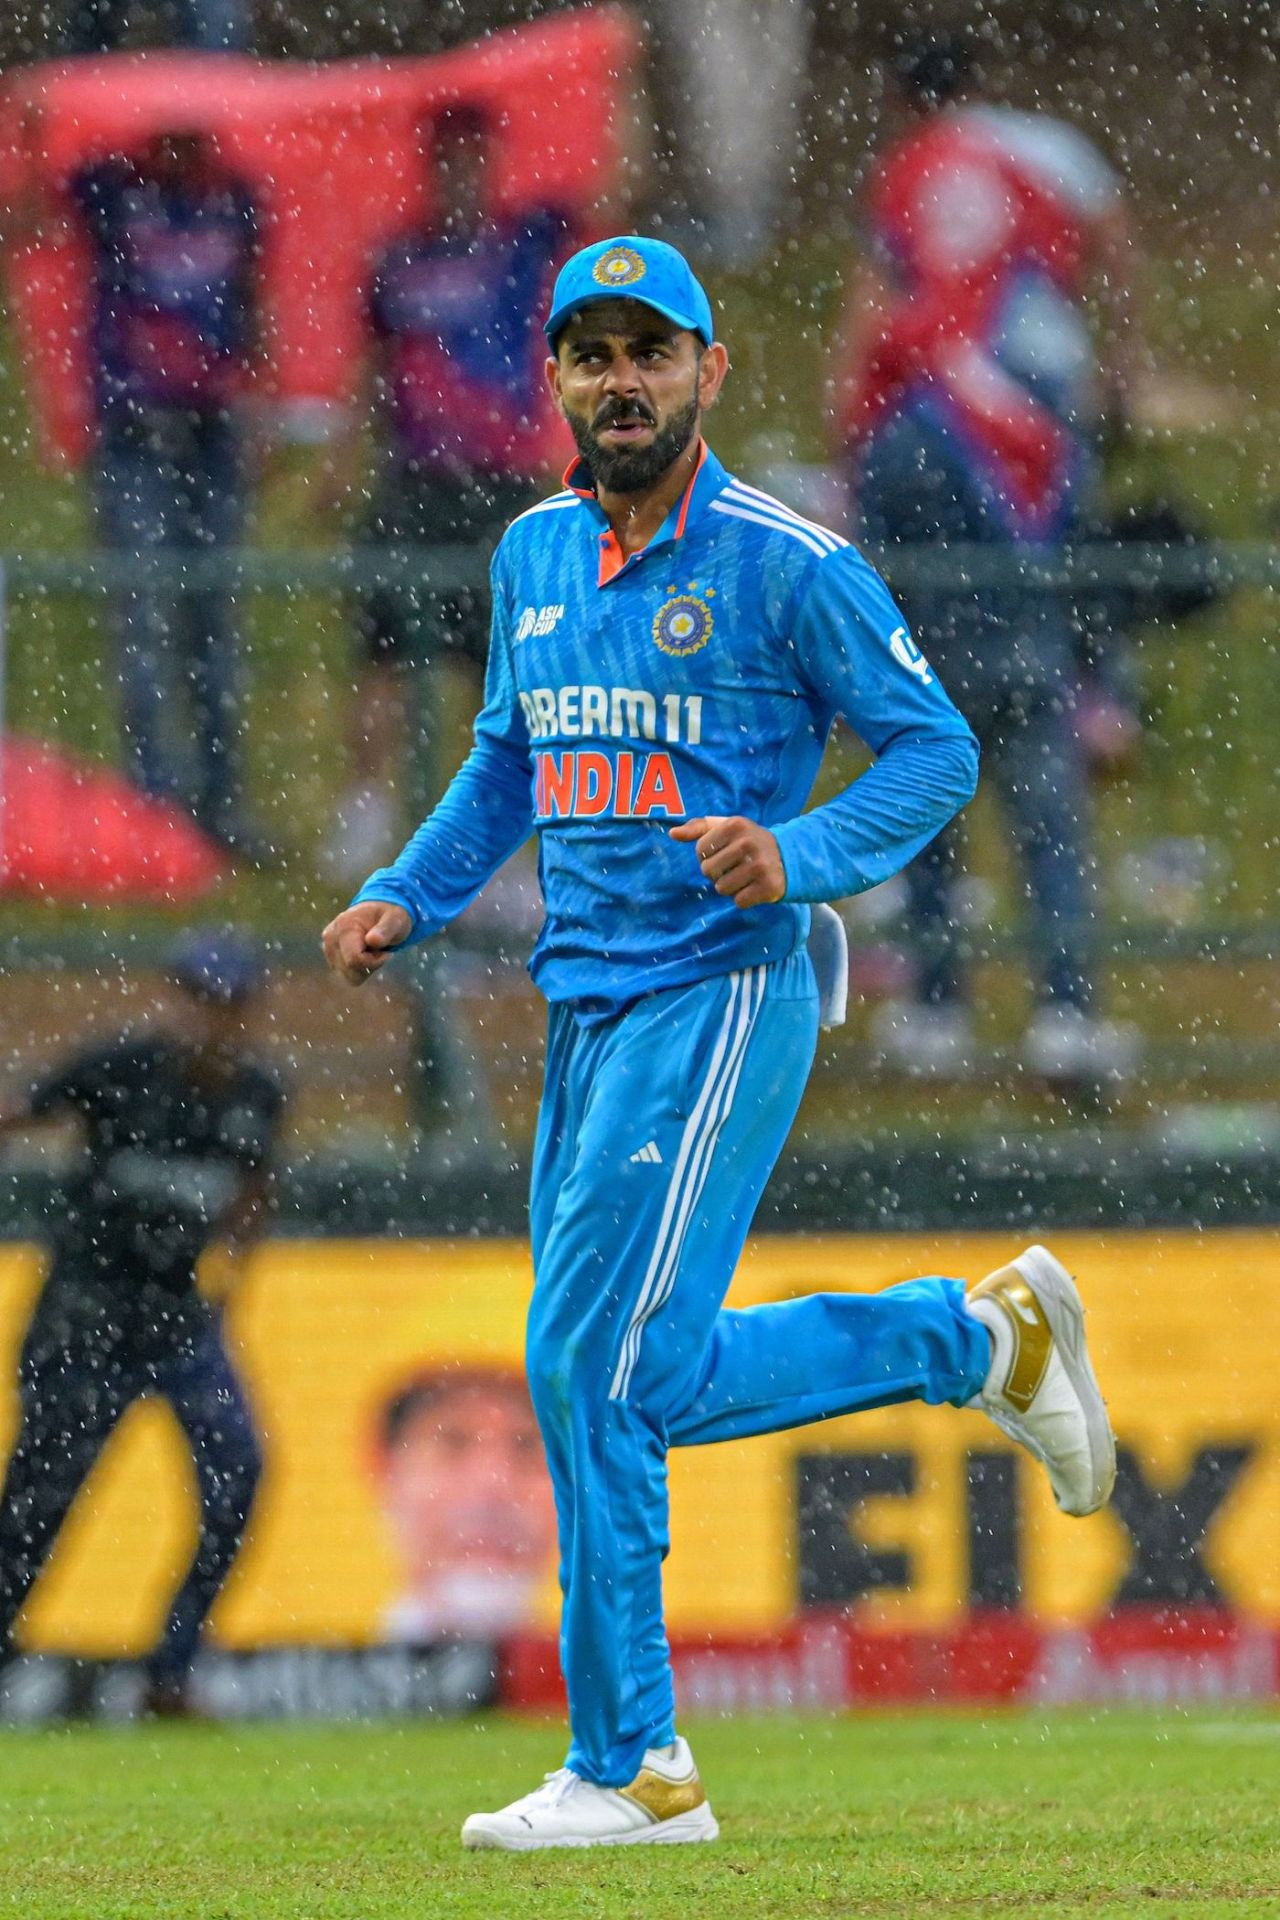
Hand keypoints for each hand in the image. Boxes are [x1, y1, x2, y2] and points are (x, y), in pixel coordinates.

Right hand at [321, 900, 411, 983]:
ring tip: (371, 950)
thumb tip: (372, 940)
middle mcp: (331, 938)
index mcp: (345, 927)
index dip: (374, 962)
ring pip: (348, 976)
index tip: (385, 951)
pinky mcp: (330, 955)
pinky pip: (346, 975)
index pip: (354, 960)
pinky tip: (364, 954)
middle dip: (369, 966)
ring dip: (364, 968)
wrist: (378, 910)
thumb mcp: (395, 919)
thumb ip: (386, 929)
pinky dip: (359, 969)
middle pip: (350, 972)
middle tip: (378, 950)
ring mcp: (328, 948)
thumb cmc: (389, 915)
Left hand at [669, 815, 785, 909]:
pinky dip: (744, 898)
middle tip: (735, 867)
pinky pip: (739, 901)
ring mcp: (759, 865)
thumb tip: (673, 834)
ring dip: (730, 887)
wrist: (788, 857)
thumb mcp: (726, 827)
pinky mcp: (768, 886)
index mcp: (735, 825)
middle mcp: (748, 843)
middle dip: (718, 873)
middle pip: (708, 871)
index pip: (700, 850)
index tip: (723, 853)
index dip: (707, 856)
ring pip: (722, 888)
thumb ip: (698, 828)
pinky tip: (754, 887)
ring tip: (744, 877)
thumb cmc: (748, 841)